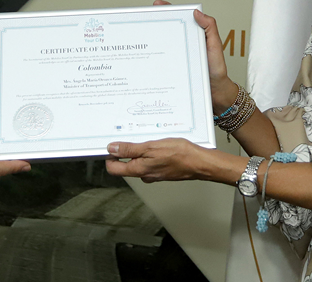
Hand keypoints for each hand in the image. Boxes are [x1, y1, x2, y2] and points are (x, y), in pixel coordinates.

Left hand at [105, 138, 234, 183]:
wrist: (201, 163)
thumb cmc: (180, 155)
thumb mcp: (151, 147)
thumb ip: (130, 149)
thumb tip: (111, 149)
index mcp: (138, 170)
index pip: (114, 168)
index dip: (110, 156)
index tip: (112, 145)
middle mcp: (144, 174)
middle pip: (126, 164)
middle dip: (126, 150)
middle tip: (132, 136)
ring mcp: (154, 173)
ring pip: (140, 161)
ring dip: (140, 149)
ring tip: (149, 138)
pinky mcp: (163, 170)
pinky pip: (151, 160)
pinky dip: (151, 151)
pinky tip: (159, 143)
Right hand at [152, 1, 238, 111]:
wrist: (214, 93)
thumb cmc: (217, 69)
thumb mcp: (215, 46)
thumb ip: (210, 28)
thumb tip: (197, 12)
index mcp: (193, 35)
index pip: (179, 19)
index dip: (168, 10)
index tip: (157, 5)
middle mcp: (183, 44)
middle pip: (166, 31)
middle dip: (153, 24)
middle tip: (144, 20)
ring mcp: (175, 57)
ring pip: (160, 46)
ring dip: (150, 43)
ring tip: (141, 37)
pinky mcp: (171, 69)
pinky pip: (160, 62)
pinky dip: (151, 60)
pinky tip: (145, 59)